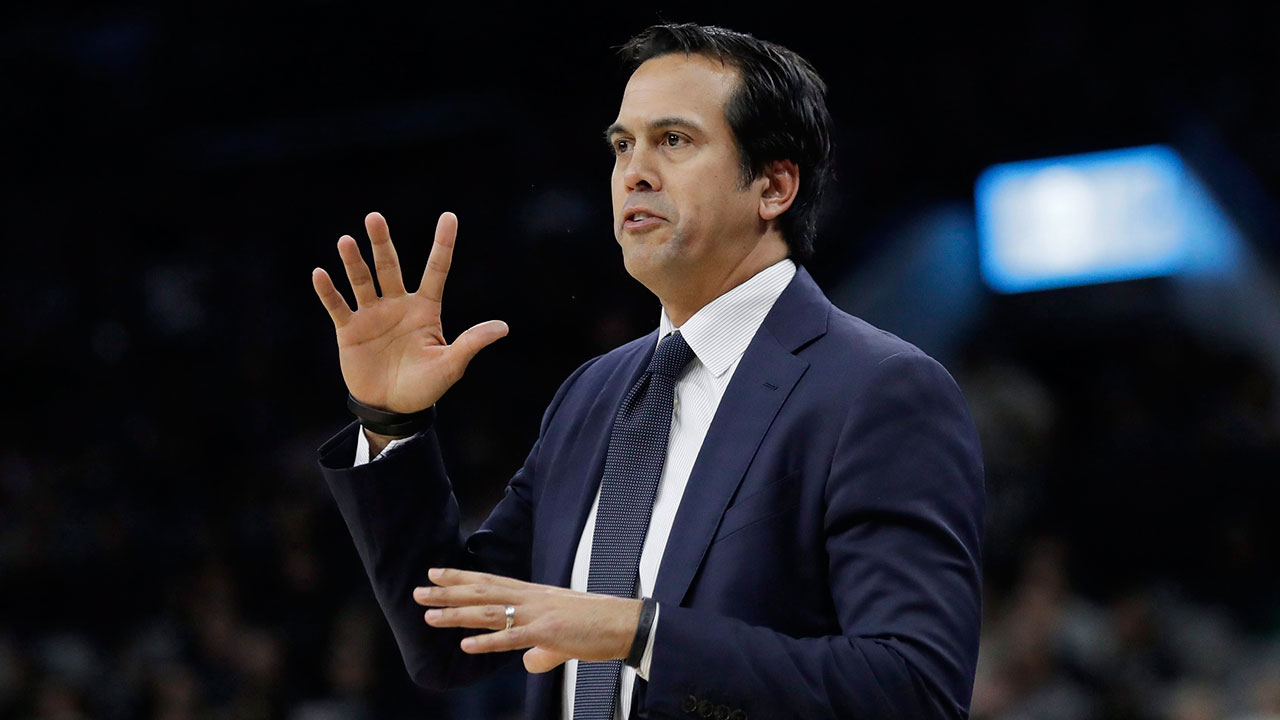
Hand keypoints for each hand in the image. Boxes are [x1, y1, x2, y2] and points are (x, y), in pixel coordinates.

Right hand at [312, 212, 507, 413]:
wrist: (393, 408)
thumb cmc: (425, 387)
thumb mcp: (451, 365)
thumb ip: (471, 343)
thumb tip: (503, 327)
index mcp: (425, 309)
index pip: (436, 270)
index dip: (442, 244)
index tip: (449, 217)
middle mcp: (398, 305)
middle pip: (390, 267)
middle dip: (382, 243)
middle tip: (375, 218)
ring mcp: (372, 315)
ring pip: (362, 281)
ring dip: (353, 262)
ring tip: (346, 241)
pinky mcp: (350, 330)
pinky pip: (337, 306)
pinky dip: (328, 291)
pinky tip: (320, 273)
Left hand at [414, 568, 643, 673]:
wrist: (624, 623)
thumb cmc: (596, 626)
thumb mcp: (562, 638)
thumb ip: (542, 651)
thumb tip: (530, 662)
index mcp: (534, 594)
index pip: (490, 581)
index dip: (461, 578)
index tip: (435, 573)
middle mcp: (531, 599)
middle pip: (482, 591)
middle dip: (448, 592)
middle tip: (418, 590)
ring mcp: (538, 614)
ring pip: (489, 611)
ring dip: (457, 614)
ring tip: (430, 616)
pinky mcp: (548, 633)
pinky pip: (512, 638)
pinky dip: (487, 642)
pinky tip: (465, 646)